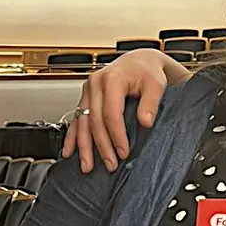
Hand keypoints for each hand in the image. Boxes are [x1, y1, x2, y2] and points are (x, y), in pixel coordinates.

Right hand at [62, 49, 173, 172]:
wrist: (140, 61)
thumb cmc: (148, 71)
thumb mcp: (156, 84)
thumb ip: (151, 103)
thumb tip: (145, 122)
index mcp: (112, 79)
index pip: (111, 114)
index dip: (116, 135)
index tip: (123, 152)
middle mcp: (96, 83)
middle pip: (94, 121)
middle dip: (101, 146)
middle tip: (109, 164)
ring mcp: (88, 90)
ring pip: (82, 122)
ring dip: (84, 146)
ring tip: (87, 165)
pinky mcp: (86, 96)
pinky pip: (76, 119)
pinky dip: (73, 136)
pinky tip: (69, 151)